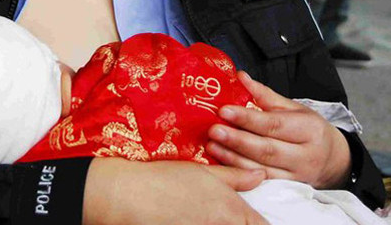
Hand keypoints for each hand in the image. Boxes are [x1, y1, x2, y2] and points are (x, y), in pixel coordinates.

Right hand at [83, 158, 268, 224]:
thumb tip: (260, 175)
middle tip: (232, 216)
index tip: (258, 220)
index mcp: (231, 210)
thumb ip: (235, 176)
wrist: (128, 195)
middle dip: (243, 224)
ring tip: (207, 216)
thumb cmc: (163, 178)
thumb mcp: (202, 171)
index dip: (261, 223)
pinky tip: (191, 219)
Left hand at [205, 72, 351, 189]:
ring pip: (261, 169)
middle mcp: (305, 155)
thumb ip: (266, 95)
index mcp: (309, 130)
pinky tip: (222, 163)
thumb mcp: (295, 109)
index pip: (274, 124)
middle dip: (237, 140)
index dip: (248, 118)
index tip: (225, 110)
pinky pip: (261, 182)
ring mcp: (297, 176)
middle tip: (214, 129)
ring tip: (212, 145)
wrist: (334, 162)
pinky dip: (240, 173)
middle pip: (267, 149)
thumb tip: (241, 78)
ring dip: (233, 158)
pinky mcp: (287, 189)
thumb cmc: (311, 131)